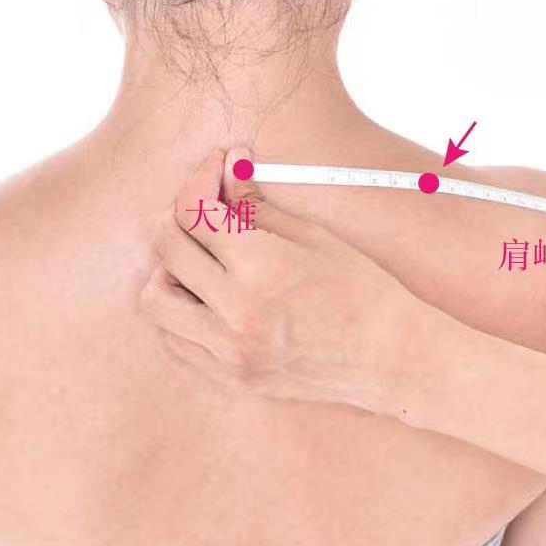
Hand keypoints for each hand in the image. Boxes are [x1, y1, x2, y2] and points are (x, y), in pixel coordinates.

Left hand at [138, 147, 434, 413]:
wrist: (390, 359)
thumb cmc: (361, 290)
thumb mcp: (311, 235)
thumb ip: (255, 203)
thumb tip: (226, 167)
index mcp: (261, 269)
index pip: (194, 212)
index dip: (199, 178)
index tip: (216, 167)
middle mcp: (235, 315)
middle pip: (166, 248)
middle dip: (179, 215)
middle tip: (207, 205)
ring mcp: (228, 354)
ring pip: (155, 299)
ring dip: (169, 267)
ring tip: (204, 258)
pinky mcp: (229, 379)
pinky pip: (174, 338)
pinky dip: (180, 310)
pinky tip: (209, 295)